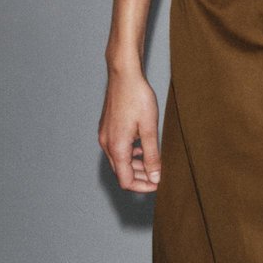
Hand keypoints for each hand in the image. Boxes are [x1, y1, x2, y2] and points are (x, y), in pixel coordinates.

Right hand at [99, 68, 162, 191]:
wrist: (124, 75)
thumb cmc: (137, 97)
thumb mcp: (149, 128)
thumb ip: (152, 156)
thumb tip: (155, 177)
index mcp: (117, 147)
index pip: (126, 181)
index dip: (142, 187)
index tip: (158, 185)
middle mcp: (107, 144)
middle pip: (121, 172)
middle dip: (140, 178)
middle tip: (158, 176)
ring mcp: (105, 136)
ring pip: (119, 161)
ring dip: (135, 166)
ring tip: (153, 164)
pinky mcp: (107, 129)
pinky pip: (117, 149)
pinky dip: (129, 154)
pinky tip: (142, 148)